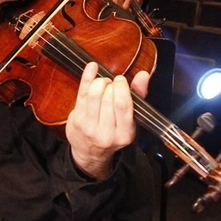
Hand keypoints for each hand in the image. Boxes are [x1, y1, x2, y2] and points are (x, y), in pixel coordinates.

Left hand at [65, 62, 148, 178]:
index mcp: (125, 134)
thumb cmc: (114, 131)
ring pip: (93, 95)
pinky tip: (92, 68)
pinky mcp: (76, 121)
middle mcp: (107, 133)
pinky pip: (81, 94)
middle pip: (108, 98)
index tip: (120, 80)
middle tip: (111, 83)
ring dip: (99, 82)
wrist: (90, 152)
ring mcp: (89, 128)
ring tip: (102, 83)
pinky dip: (87, 77)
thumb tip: (143, 74)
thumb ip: (139, 95)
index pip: (122, 105)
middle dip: (110, 84)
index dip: (121, 87)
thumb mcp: (131, 119)